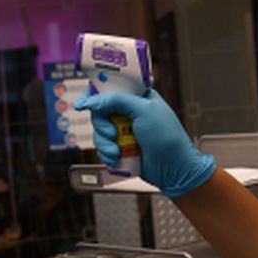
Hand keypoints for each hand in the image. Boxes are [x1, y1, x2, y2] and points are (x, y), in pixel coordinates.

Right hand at [73, 88, 215, 198]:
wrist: (174, 170)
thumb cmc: (168, 137)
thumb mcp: (144, 110)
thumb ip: (117, 100)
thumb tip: (92, 100)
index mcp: (138, 96)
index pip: (110, 87)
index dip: (94, 94)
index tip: (82, 104)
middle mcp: (129, 112)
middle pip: (99, 111)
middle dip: (102, 124)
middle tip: (113, 133)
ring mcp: (124, 131)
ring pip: (99, 131)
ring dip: (104, 142)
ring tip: (117, 150)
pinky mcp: (120, 148)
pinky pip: (102, 147)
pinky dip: (106, 154)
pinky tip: (116, 158)